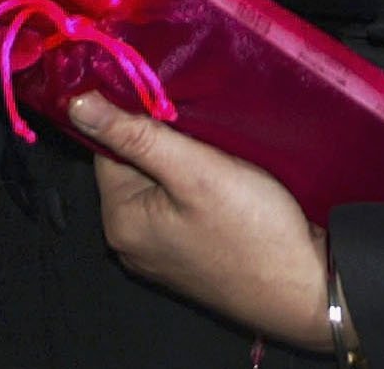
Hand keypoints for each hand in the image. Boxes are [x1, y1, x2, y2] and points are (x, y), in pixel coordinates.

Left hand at [71, 93, 331, 348]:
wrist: (305, 288)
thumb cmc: (253, 231)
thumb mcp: (196, 171)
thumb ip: (137, 136)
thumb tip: (79, 105)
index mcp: (120, 221)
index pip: (107, 147)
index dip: (137, 115)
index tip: (171, 95)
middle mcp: (131, 241)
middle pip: (133, 165)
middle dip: (163, 138)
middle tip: (204, 123)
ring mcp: (160, 252)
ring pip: (160, 183)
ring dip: (184, 160)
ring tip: (219, 147)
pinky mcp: (189, 255)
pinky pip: (180, 205)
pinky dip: (198, 184)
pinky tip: (228, 177)